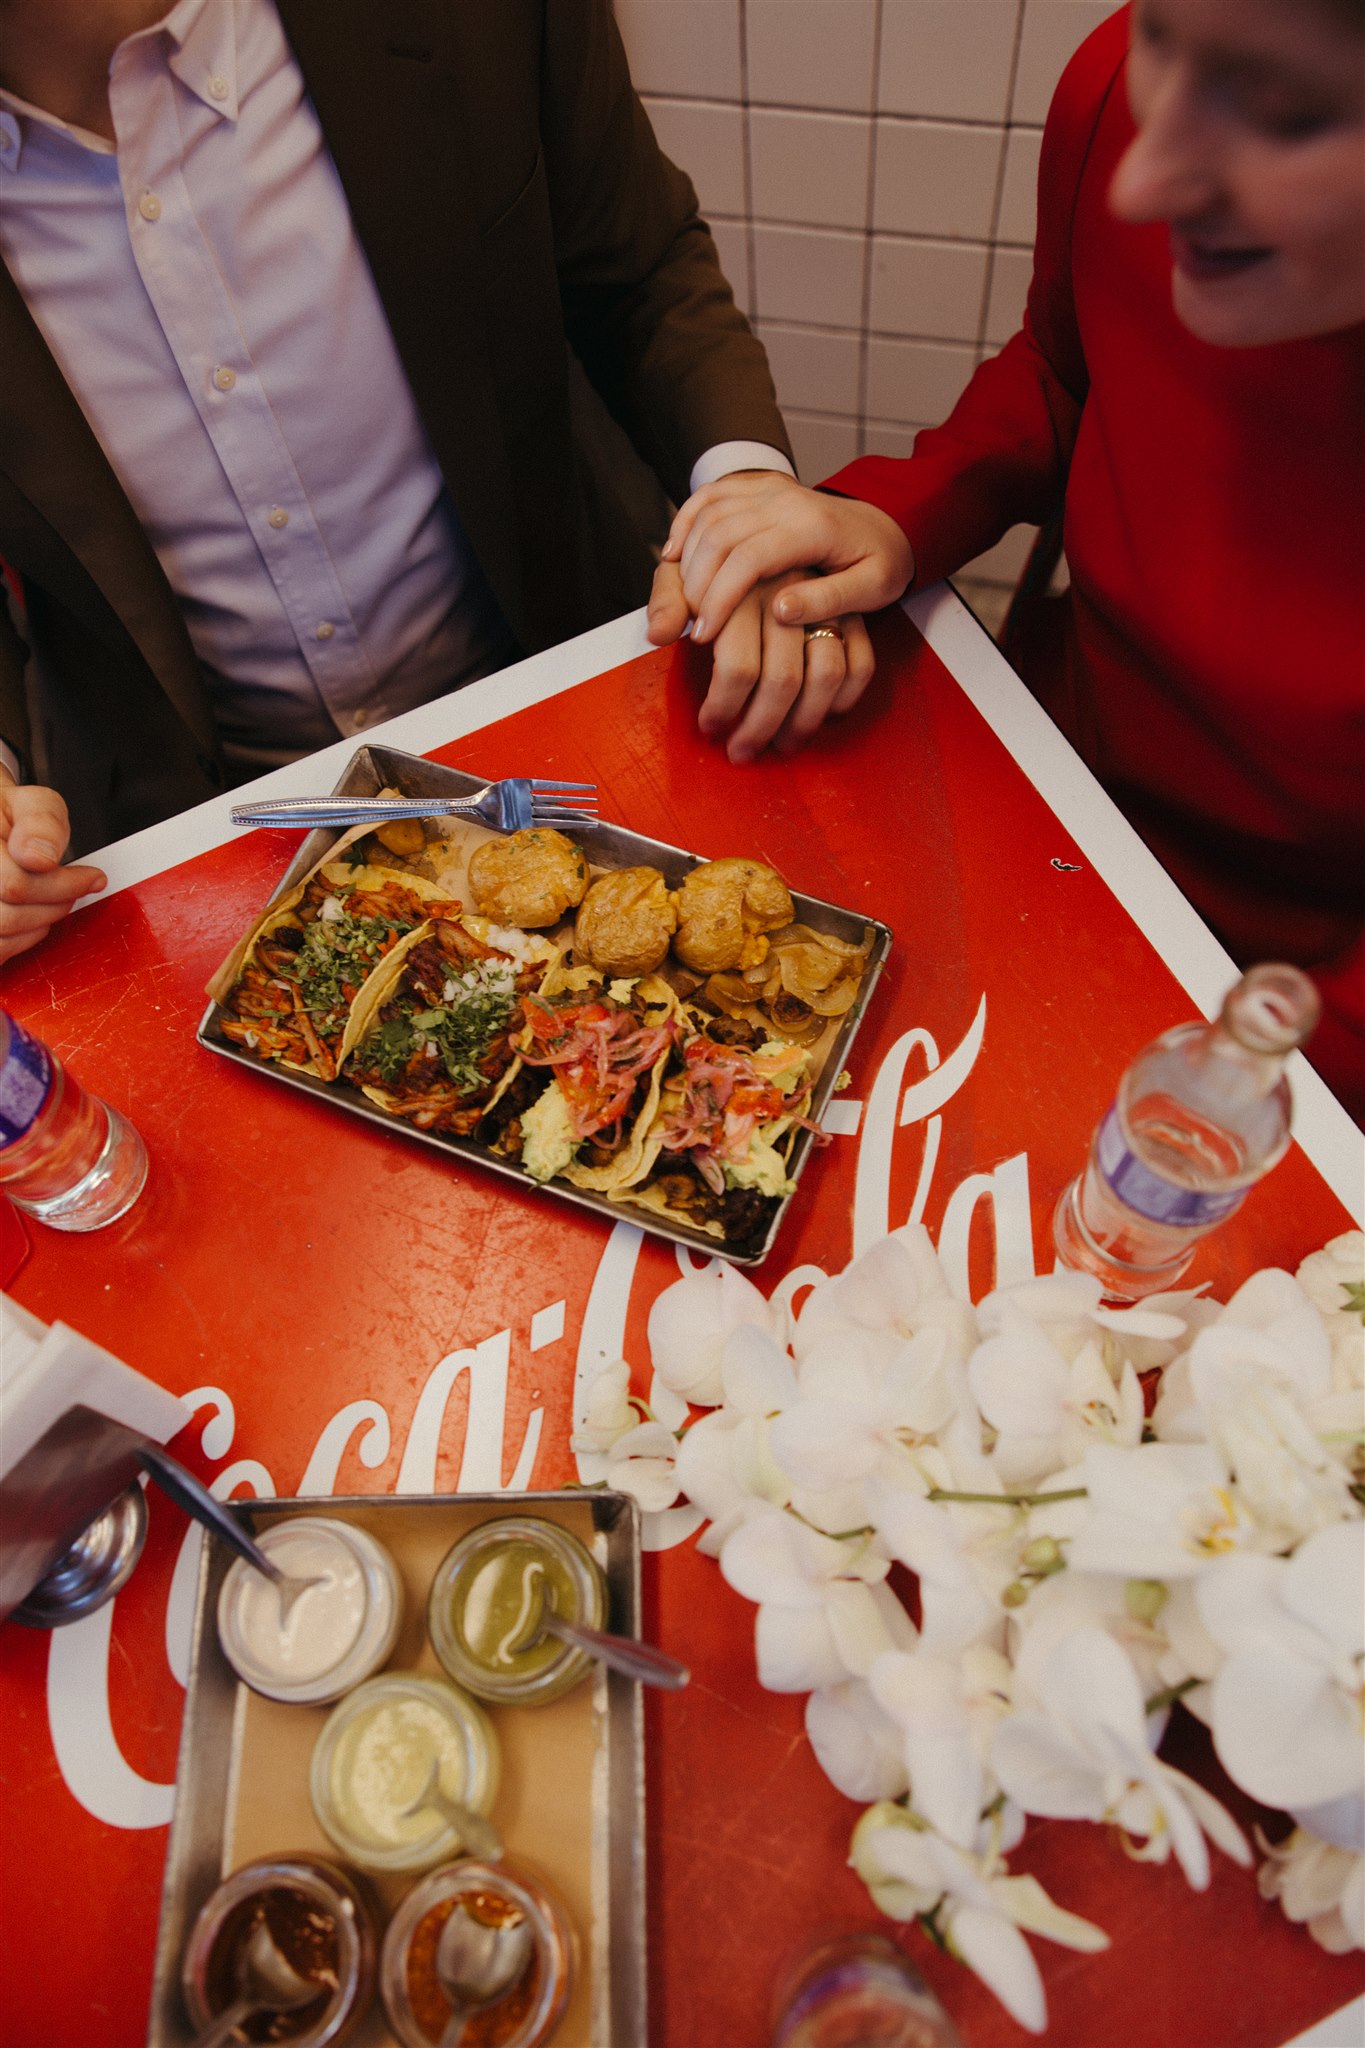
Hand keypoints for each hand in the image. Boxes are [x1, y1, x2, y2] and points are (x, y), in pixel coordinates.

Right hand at [0, 767, 105, 963]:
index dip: (63, 885)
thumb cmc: (6, 816)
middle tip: (74, 888)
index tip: (91, 877)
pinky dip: (19, 941)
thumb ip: (41, 822)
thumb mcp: (30, 803)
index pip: (15, 885)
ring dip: (38, 925)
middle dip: (54, 905)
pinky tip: (30, 917)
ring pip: (1, 940)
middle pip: (8, 919)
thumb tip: (39, 857)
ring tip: (50, 899)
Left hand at [649, 561, 873, 762]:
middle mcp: (789, 595)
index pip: (737, 667)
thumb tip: (658, 635)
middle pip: (781, 679)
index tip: (709, 726)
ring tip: (778, 747)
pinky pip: (861, 665)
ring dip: (802, 724)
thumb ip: (668, 599)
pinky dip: (843, 699)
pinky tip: (820, 720)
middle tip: (740, 753)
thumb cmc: (716, 564)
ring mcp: (827, 605)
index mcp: (744, 587)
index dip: (722, 706)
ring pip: (824, 677)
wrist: (769, 528)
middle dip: (758, 728)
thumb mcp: (683, 571)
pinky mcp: (853, 613)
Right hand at [656, 471, 915, 643]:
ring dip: (687, 559)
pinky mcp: (758, 486)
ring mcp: (770, 488)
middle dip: (696, 584)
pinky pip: (710, 496)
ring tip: (682, 603)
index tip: (704, 635)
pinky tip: (671, 554)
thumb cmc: (880, 561)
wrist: (886, 521)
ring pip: (709, 515)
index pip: (750, 558)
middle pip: (720, 535)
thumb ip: (829, 600)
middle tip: (689, 627)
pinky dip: (685, 522)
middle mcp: (786, 499)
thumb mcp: (873, 588)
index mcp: (813, 527)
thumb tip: (780, 612)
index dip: (720, 598)